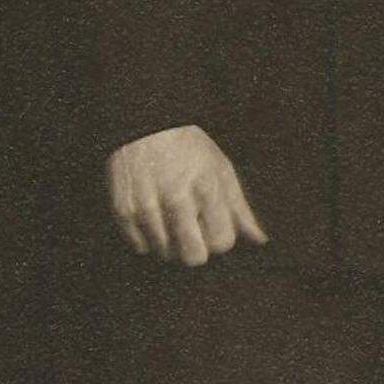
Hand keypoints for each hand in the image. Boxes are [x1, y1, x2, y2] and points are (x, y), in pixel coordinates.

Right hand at [107, 124, 267, 265]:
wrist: (146, 125)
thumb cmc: (190, 149)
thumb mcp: (221, 169)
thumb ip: (240, 208)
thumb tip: (260, 240)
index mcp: (207, 186)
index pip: (221, 242)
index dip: (219, 237)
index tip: (213, 224)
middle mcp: (176, 198)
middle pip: (193, 257)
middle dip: (196, 248)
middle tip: (193, 228)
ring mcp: (147, 206)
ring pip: (165, 254)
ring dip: (170, 242)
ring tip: (171, 214)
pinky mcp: (123, 211)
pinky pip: (140, 247)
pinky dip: (148, 237)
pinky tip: (153, 213)